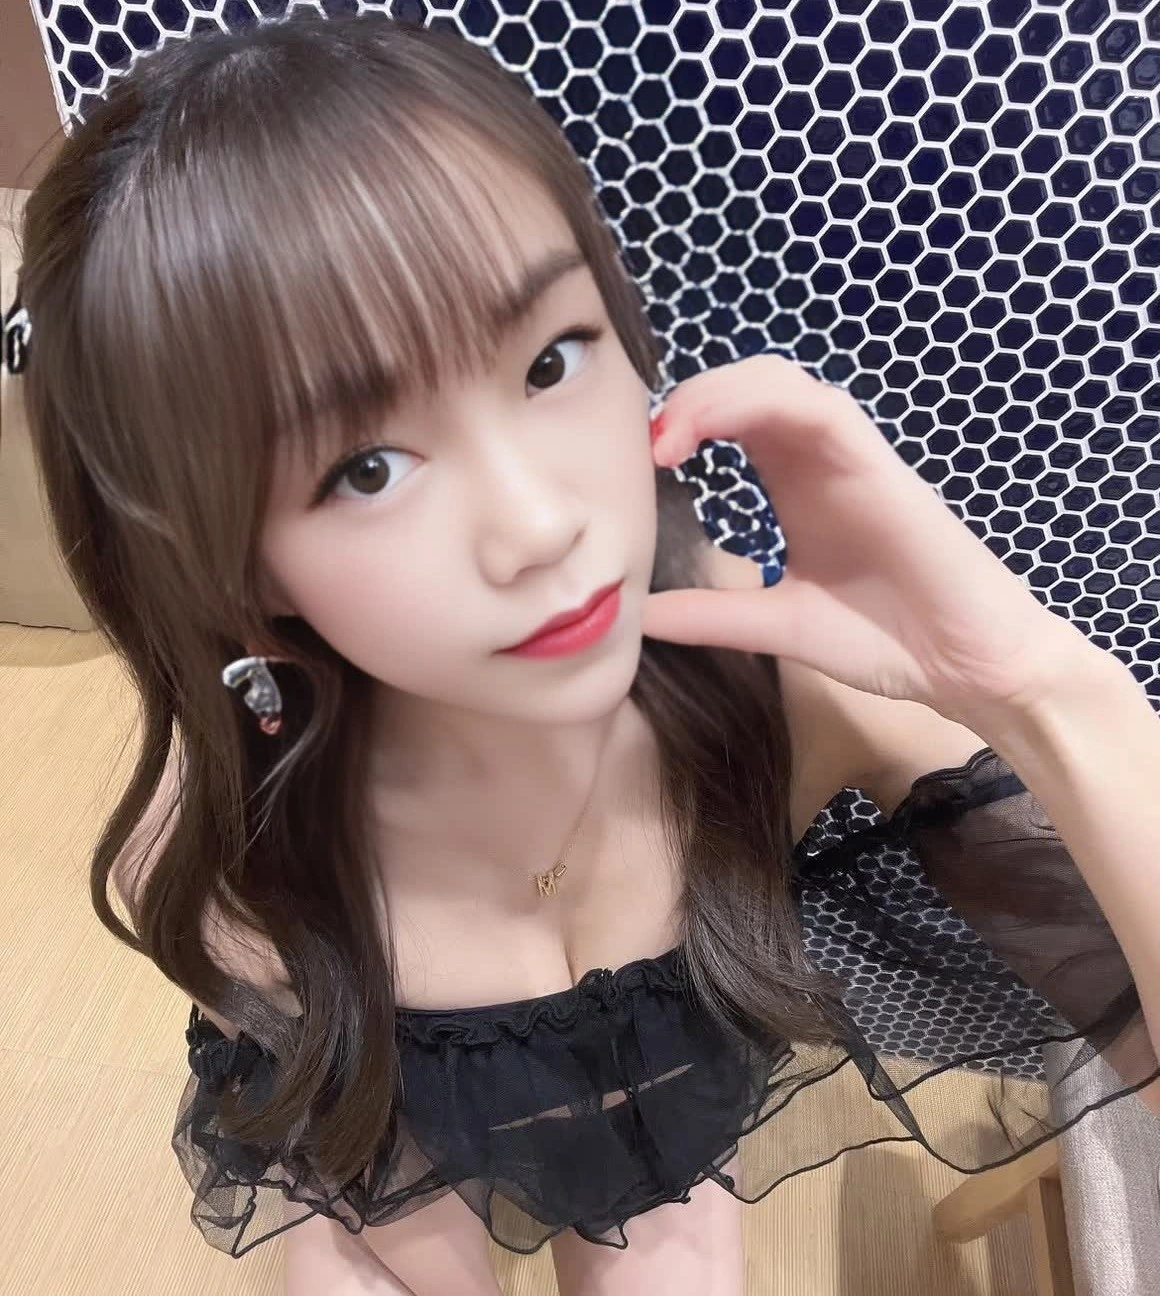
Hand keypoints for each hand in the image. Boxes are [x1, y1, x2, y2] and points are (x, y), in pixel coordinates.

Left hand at [643, 355, 1091, 723]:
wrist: (965, 667)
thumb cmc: (887, 639)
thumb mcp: (776, 624)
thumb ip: (712, 614)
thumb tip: (637, 614)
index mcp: (794, 486)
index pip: (731, 422)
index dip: (681, 424)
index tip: (638, 465)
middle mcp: (817, 460)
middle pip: (746, 387)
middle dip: (689, 400)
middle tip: (646, 449)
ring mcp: (850, 457)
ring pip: (776, 383)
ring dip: (713, 394)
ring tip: (666, 438)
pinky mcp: (879, 465)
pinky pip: (818, 409)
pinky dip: (757, 405)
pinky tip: (708, 430)